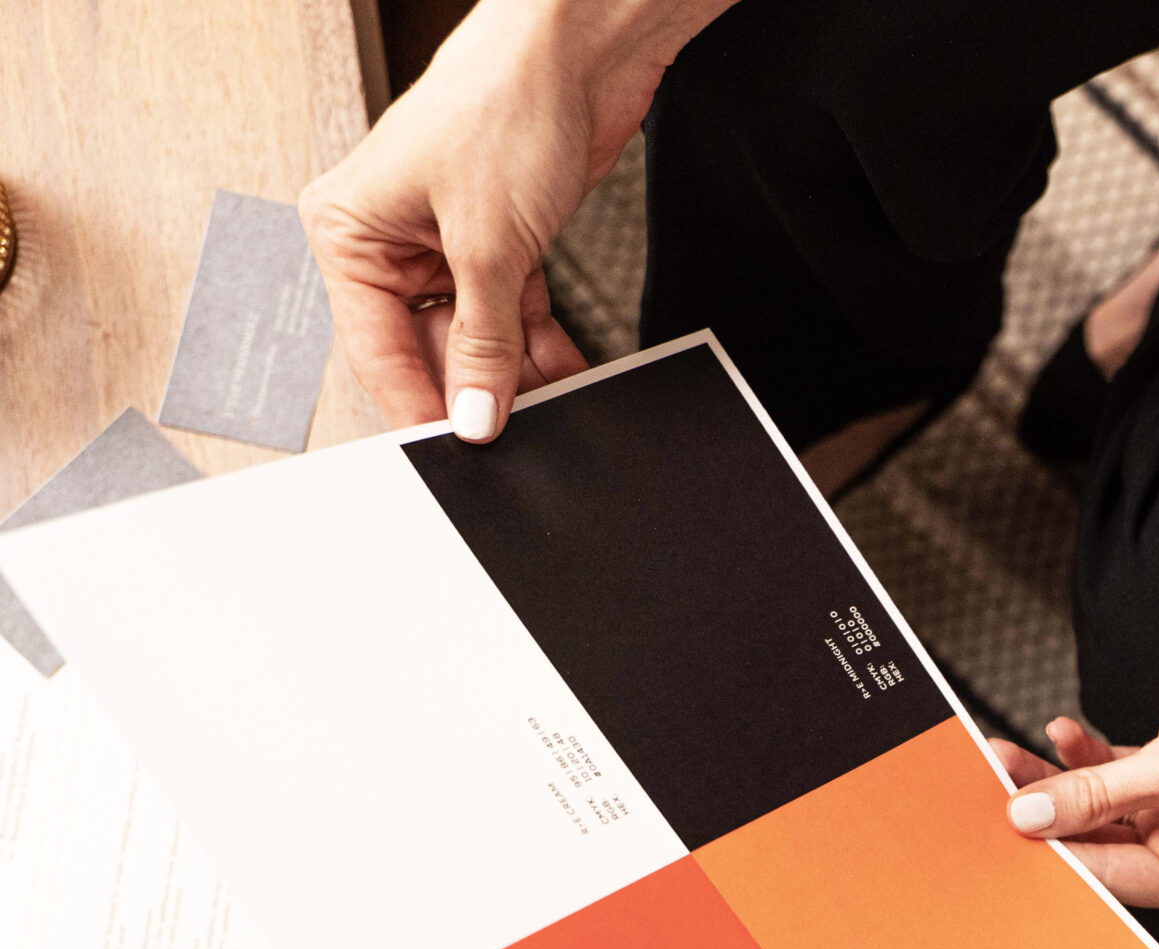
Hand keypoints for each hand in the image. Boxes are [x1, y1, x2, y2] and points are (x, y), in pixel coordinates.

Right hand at [299, 0, 717, 436]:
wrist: (576, 52)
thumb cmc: (502, 104)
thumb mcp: (487, 244)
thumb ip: (484, 340)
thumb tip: (474, 414)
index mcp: (349, 229)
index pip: (374, 347)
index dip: (417, 405)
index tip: (451, 453)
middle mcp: (391, 237)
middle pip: (430, 347)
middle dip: (476, 390)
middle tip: (511, 438)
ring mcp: (450, 240)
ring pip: (478, 335)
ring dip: (515, 374)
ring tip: (548, 412)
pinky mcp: (504, 239)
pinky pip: (515, 314)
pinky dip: (541, 346)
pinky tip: (566, 377)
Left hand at [999, 599, 1158, 915]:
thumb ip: (1098, 793)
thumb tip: (1031, 816)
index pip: (1114, 878)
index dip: (1057, 855)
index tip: (1004, 836)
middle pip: (1098, 846)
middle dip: (1046, 816)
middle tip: (992, 792)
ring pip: (1095, 808)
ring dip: (1053, 781)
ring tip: (1008, 757)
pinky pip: (1109, 776)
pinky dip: (1082, 756)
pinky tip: (1062, 733)